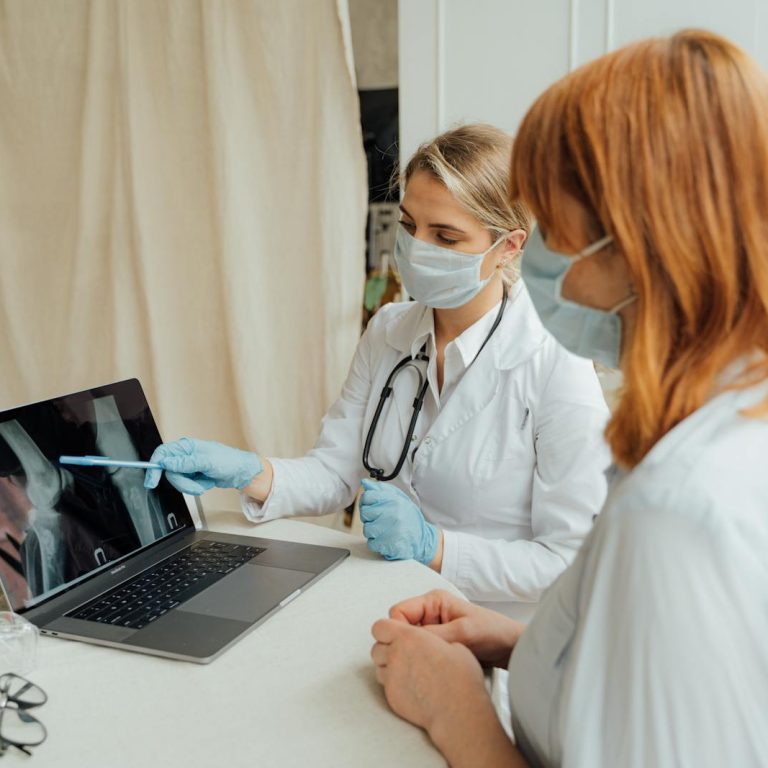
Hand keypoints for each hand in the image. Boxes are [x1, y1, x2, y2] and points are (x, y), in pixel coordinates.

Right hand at [143, 438, 262, 494]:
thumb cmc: (229, 461)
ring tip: (206, 482)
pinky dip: (198, 487)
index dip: (154, 467)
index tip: (152, 481)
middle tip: (196, 485)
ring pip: (178, 481)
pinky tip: (208, 482)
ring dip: (192, 486)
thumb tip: (166, 463)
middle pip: (169, 472)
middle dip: (183, 482)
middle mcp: (186, 455)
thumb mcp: (207, 462)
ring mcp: (190, 466)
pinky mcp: (194, 476)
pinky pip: (187, 486)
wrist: (241, 473)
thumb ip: (185, 463)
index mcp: (187, 446)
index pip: (162, 453)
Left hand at [359, 479, 439, 564]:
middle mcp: (392, 514)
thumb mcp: (398, 498)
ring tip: (383, 529)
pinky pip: (371, 543)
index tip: (371, 505)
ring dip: (372, 531)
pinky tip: (385, 539)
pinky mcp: (389, 545)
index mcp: (394, 500)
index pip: (367, 497)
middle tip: (379, 518)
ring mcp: (390, 530)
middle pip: (365, 513)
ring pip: (367, 529)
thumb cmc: (408, 517)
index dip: (366, 502)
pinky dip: (376, 543)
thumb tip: (365, 483)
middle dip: (369, 517)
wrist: (423, 538)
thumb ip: (381, 490)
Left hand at [370, 618, 486, 735]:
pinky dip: (394, 684)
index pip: (380, 626)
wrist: (457, 711)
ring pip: (379, 667)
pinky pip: (386, 686)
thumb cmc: (459, 678)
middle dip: (386, 648)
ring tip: (408, 670)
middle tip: (403, 652)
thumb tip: (433, 643)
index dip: (387, 629)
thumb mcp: (454, 644)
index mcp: (409, 637)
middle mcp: (395, 656)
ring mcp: (392, 678)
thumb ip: (434, 639)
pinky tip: (412, 686)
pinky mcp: (392, 697)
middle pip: (376, 648)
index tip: (398, 633)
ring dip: (388, 666)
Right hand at [388, 589, 524, 668]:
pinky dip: (421, 660)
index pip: (398, 612)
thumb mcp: (463, 632)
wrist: (511, 649)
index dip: (398, 630)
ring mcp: (432, 629)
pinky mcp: (437, 645)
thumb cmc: (492, 632)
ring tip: (426, 666)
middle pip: (400, 628)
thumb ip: (434, 635)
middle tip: (415, 661)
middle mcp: (429, 613)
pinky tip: (430, 670)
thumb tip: (406, 641)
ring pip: (409, 642)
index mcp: (433, 601)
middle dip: (405, 643)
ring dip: (414, 653)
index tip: (405, 649)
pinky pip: (419, 652)